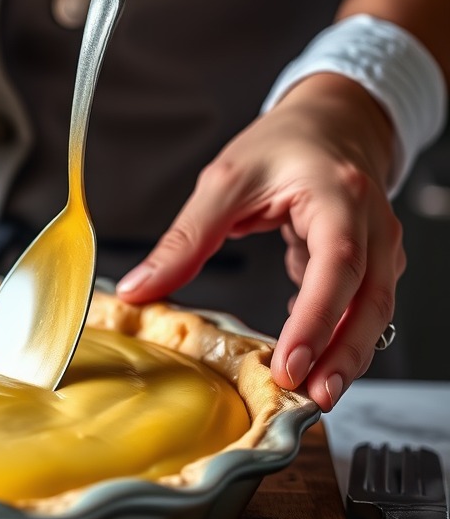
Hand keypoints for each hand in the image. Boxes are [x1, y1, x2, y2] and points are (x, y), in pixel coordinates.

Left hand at [115, 73, 404, 410]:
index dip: (315, 319)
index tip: (290, 362)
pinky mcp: (373, 264)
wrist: (334, 120)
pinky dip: (341, 339)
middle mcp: (372, 224)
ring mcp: (380, 246)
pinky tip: (311, 362)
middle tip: (310, 397)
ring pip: (374, 311)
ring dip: (347, 356)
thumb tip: (139, 290)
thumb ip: (184, 240)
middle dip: (342, 355)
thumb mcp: (224, 181)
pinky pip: (363, 308)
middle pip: (368, 301)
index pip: (337, 265)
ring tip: (314, 395)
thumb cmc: (285, 144)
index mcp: (339, 196)